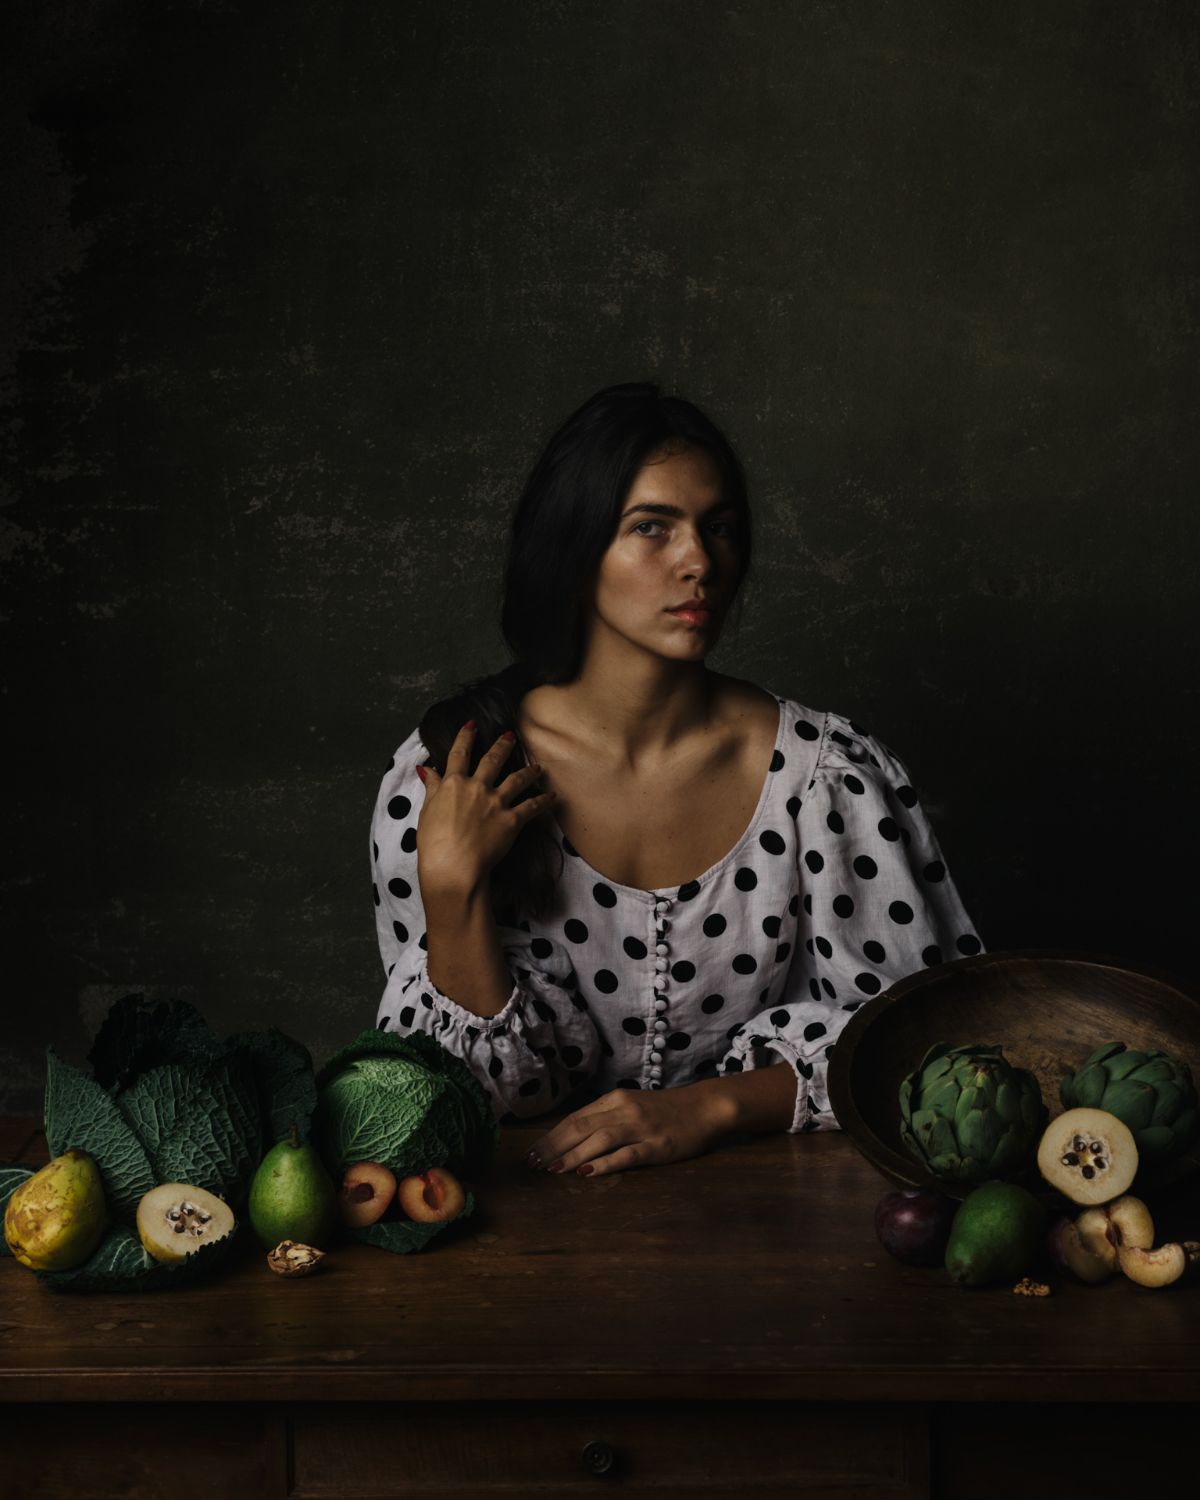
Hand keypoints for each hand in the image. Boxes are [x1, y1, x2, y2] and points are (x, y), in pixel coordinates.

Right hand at [416, 720, 555, 892]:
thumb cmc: (434, 843)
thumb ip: (432, 788)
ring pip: (517, 780)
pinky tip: (553, 797)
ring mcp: (496, 802)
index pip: (460, 754)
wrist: (453, 866)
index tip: (471, 725)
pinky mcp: (512, 820)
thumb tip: (426, 768)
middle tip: (511, 736)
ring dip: (529, 772)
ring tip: (538, 767)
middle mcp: (477, 787)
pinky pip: (532, 806)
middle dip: (502, 746)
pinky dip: (544, 801)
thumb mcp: (426, 811)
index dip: (465, 737)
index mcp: (453, 784)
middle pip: (492, 760)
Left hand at [524, 1084, 731, 1178]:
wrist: (704, 1107)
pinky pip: (627, 1154)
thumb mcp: (631, 1105)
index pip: (575, 1118)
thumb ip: (606, 1117)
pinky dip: (605, 1163)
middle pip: (580, 1127)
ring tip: (553, 1170)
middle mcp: (623, 1111)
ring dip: (573, 1155)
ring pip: (599, 1139)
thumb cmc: (665, 1109)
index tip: (532, 1153)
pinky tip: (588, 1172)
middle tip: (532, 1164)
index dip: (551, 1136)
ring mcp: (640, 1128)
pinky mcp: (657, 1146)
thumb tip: (572, 1137)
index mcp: (614, 1100)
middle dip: (553, 1146)